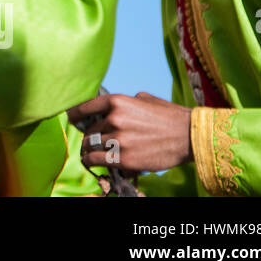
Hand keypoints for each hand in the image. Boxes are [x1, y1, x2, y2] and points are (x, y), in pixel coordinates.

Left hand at [67, 92, 191, 172]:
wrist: (189, 136)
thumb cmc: (169, 116)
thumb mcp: (144, 99)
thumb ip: (125, 102)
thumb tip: (111, 108)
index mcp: (117, 101)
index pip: (84, 107)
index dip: (74, 115)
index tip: (72, 119)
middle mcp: (114, 119)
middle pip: (88, 129)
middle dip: (88, 135)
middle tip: (90, 140)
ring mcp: (118, 140)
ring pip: (90, 146)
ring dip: (90, 149)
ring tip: (90, 152)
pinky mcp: (124, 159)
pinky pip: (97, 160)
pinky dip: (93, 161)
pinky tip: (93, 161)